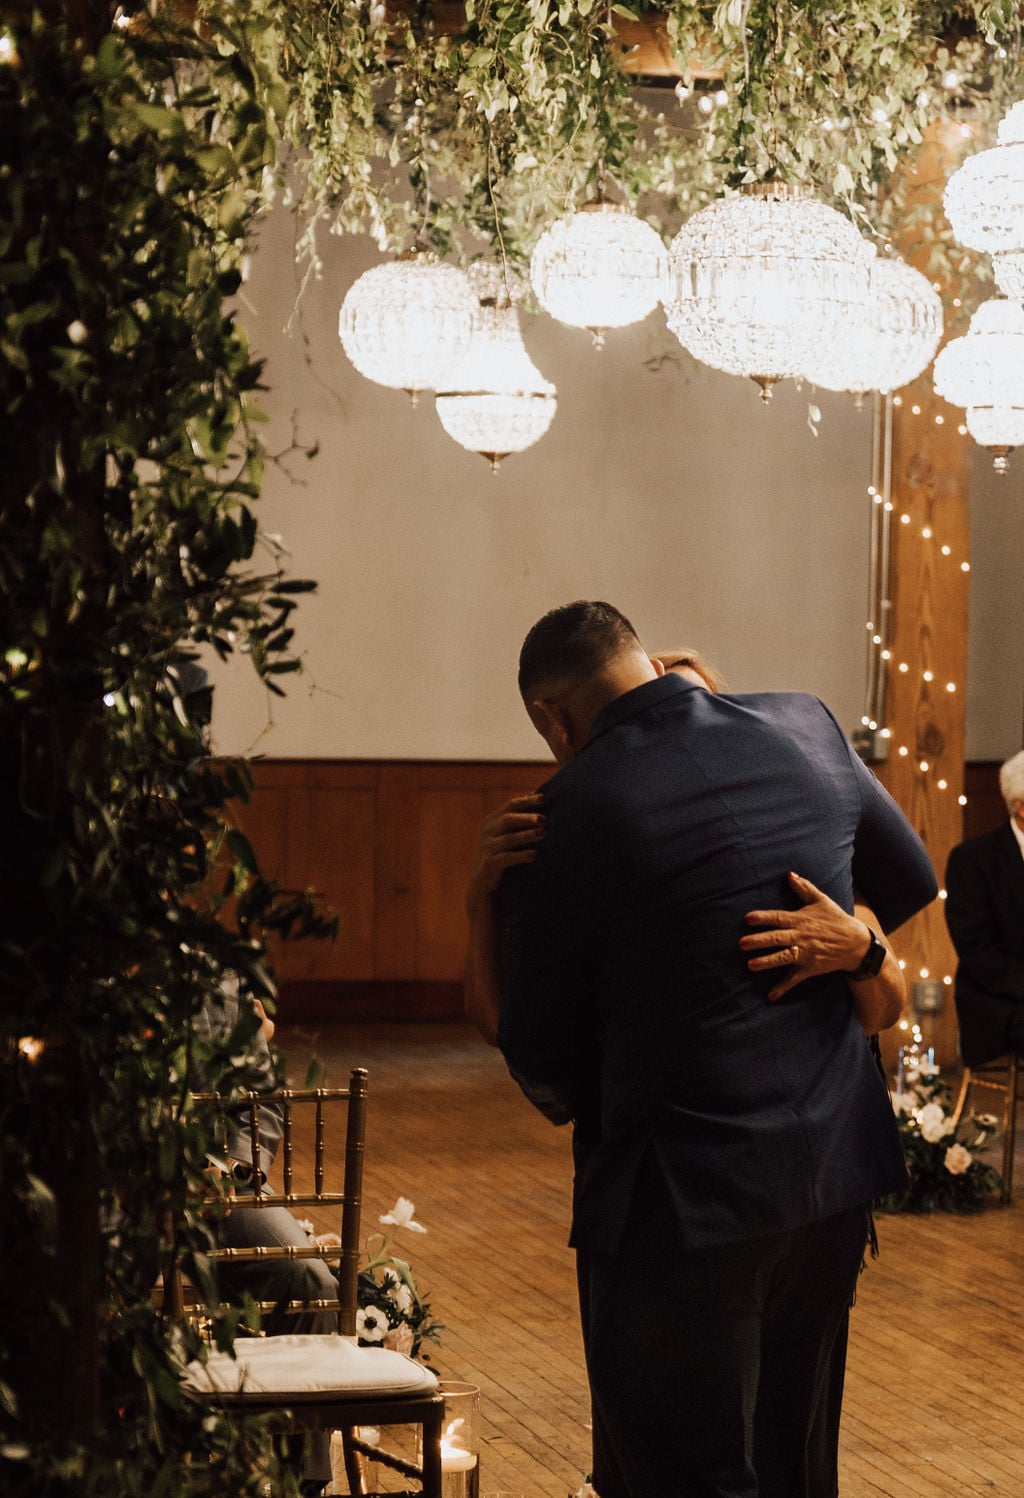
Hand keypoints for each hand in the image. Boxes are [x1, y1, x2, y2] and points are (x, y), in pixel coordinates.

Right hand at [466, 793, 544, 910]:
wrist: (481, 883)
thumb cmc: (499, 852)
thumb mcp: (505, 832)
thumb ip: (517, 816)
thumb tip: (534, 793)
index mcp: (493, 820)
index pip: (510, 804)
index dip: (527, 801)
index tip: (544, 798)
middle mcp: (488, 831)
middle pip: (508, 819)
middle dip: (526, 818)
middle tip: (544, 820)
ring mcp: (487, 848)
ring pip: (507, 839)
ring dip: (525, 836)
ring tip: (542, 834)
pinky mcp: (489, 864)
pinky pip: (505, 858)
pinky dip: (520, 856)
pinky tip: (533, 855)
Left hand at [740, 871, 871, 1000]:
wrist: (857, 943)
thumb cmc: (836, 919)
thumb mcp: (821, 900)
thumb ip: (804, 887)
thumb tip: (789, 874)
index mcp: (801, 920)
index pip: (778, 918)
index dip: (763, 918)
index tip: (747, 918)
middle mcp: (801, 937)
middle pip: (777, 939)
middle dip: (759, 941)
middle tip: (741, 944)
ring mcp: (805, 954)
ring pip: (783, 958)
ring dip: (767, 962)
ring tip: (750, 965)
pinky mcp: (810, 968)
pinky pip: (795, 979)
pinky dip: (783, 987)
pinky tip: (771, 996)